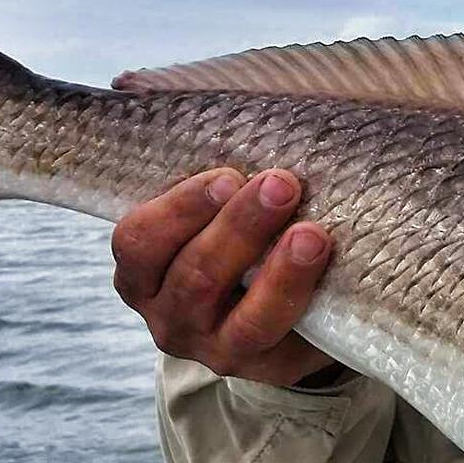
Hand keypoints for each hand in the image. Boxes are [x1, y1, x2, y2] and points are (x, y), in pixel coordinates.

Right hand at [111, 168, 335, 385]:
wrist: (286, 311)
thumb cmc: (241, 239)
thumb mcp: (212, 209)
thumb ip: (204, 171)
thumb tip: (159, 94)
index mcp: (143, 271)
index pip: (138, 241)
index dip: (180, 208)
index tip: (229, 176)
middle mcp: (169, 316)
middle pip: (194, 275)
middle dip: (240, 226)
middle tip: (281, 185)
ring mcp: (216, 348)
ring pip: (242, 318)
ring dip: (280, 271)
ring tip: (312, 234)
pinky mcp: (266, 368)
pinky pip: (283, 339)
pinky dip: (303, 301)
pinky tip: (325, 267)